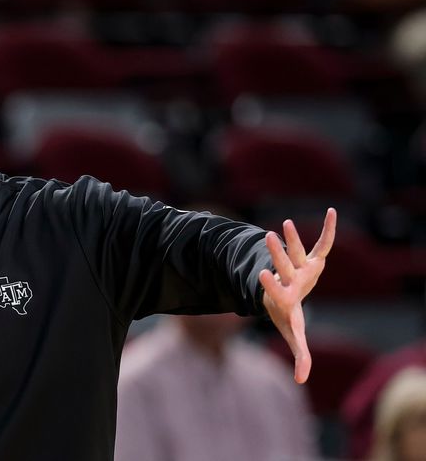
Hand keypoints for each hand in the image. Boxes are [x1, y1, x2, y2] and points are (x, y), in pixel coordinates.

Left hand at [259, 208, 336, 383]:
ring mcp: (299, 268)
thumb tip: (302, 381)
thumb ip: (299, 355)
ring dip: (292, 239)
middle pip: (283, 266)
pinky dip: (329, 230)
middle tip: (268, 237)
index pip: (276, 292)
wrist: (282, 292)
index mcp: (284, 298)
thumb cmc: (288, 314)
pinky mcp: (311, 259)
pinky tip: (333, 212)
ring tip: (284, 224)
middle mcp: (290, 280)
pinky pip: (323, 243)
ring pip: (295, 252)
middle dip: (277, 254)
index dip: (269, 284)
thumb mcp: (294, 334)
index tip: (261, 275)